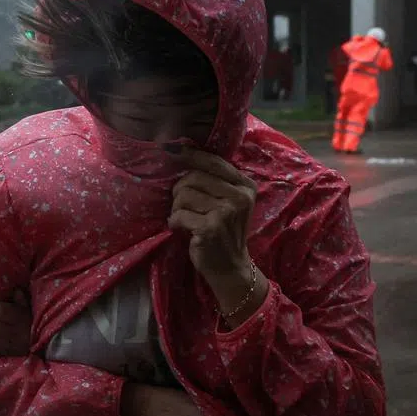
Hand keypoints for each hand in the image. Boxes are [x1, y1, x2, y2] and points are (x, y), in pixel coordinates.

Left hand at [167, 148, 256, 276]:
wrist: (231, 267)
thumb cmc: (224, 231)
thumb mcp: (229, 202)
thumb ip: (214, 180)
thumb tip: (181, 151)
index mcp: (245, 186)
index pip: (213, 162)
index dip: (190, 155)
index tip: (171, 149)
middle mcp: (239, 196)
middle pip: (193, 177)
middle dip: (180, 191)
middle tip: (184, 206)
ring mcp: (226, 212)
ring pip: (183, 195)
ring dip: (177, 208)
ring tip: (186, 219)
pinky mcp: (210, 228)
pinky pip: (178, 214)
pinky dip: (174, 222)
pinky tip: (181, 229)